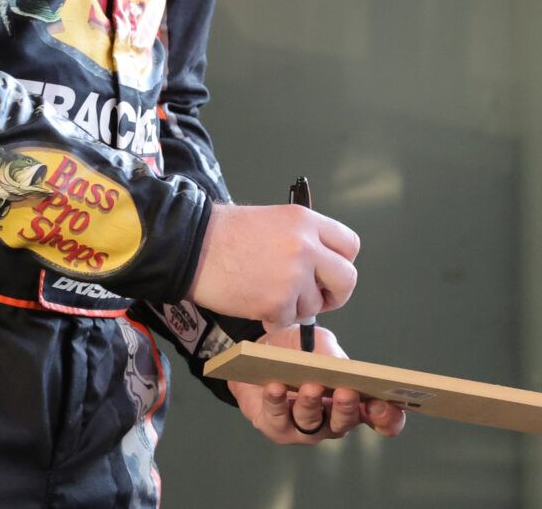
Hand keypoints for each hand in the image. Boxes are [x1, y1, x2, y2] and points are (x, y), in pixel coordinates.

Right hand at [188, 202, 359, 326]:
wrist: (192, 246)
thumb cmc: (226, 234)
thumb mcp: (275, 221)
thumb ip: (304, 240)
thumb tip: (322, 268)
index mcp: (307, 221)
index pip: (350, 246)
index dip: (341, 264)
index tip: (329, 274)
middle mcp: (306, 246)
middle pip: (347, 279)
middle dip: (334, 294)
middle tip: (316, 298)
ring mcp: (294, 275)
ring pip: (314, 305)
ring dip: (294, 307)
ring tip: (267, 292)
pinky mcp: (278, 301)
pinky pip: (288, 320)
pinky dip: (273, 318)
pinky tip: (255, 302)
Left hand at [228, 324, 408, 444]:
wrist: (262, 353)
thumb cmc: (300, 351)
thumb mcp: (320, 343)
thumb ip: (330, 354)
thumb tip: (337, 366)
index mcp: (354, 401)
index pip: (381, 419)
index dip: (387, 417)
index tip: (384, 403)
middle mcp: (332, 420)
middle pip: (344, 423)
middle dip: (346, 408)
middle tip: (345, 392)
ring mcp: (304, 428)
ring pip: (311, 424)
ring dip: (311, 405)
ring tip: (309, 387)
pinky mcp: (275, 427)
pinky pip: (277, 419)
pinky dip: (276, 402)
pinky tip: (275, 387)